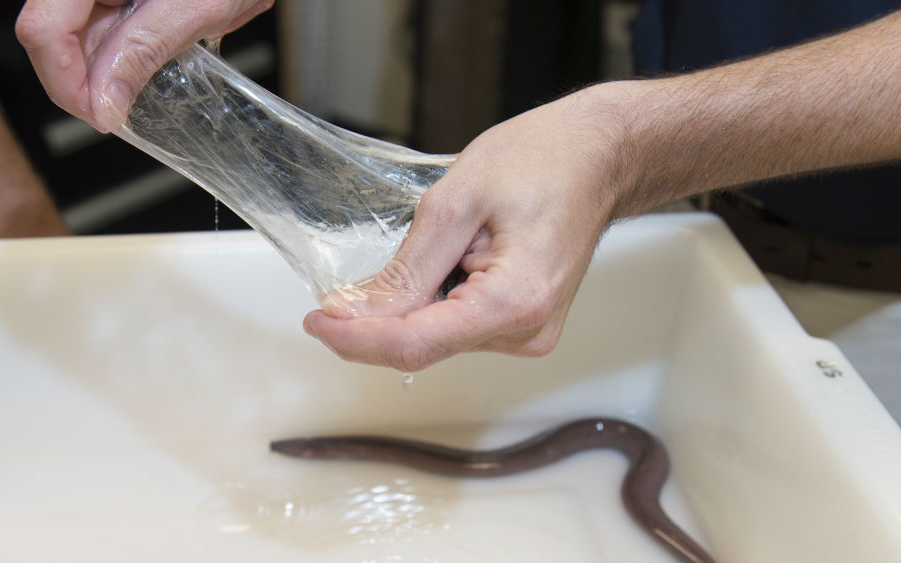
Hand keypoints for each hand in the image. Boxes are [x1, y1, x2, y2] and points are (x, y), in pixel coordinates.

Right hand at [16, 0, 273, 131]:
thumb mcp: (192, 7)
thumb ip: (142, 52)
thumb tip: (105, 105)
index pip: (41, 29)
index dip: (65, 83)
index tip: (100, 116)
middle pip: (49, 34)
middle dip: (81, 80)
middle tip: (117, 111)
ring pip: (68, 34)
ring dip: (98, 67)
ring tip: (137, 80)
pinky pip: (91, 23)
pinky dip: (110, 49)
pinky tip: (138, 59)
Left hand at [302, 85, 632, 370]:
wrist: (598, 157)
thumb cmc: (540, 162)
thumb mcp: (455, 203)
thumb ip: (404, 269)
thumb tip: (352, 313)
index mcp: (514, 303)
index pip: (414, 344)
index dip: (355, 338)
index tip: (316, 320)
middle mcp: (526, 332)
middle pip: (422, 344)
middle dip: (380, 316)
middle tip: (366, 271)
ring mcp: (528, 335)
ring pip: (436, 336)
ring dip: (413, 301)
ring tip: (448, 242)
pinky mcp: (524, 327)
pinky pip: (457, 326)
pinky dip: (436, 299)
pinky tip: (457, 258)